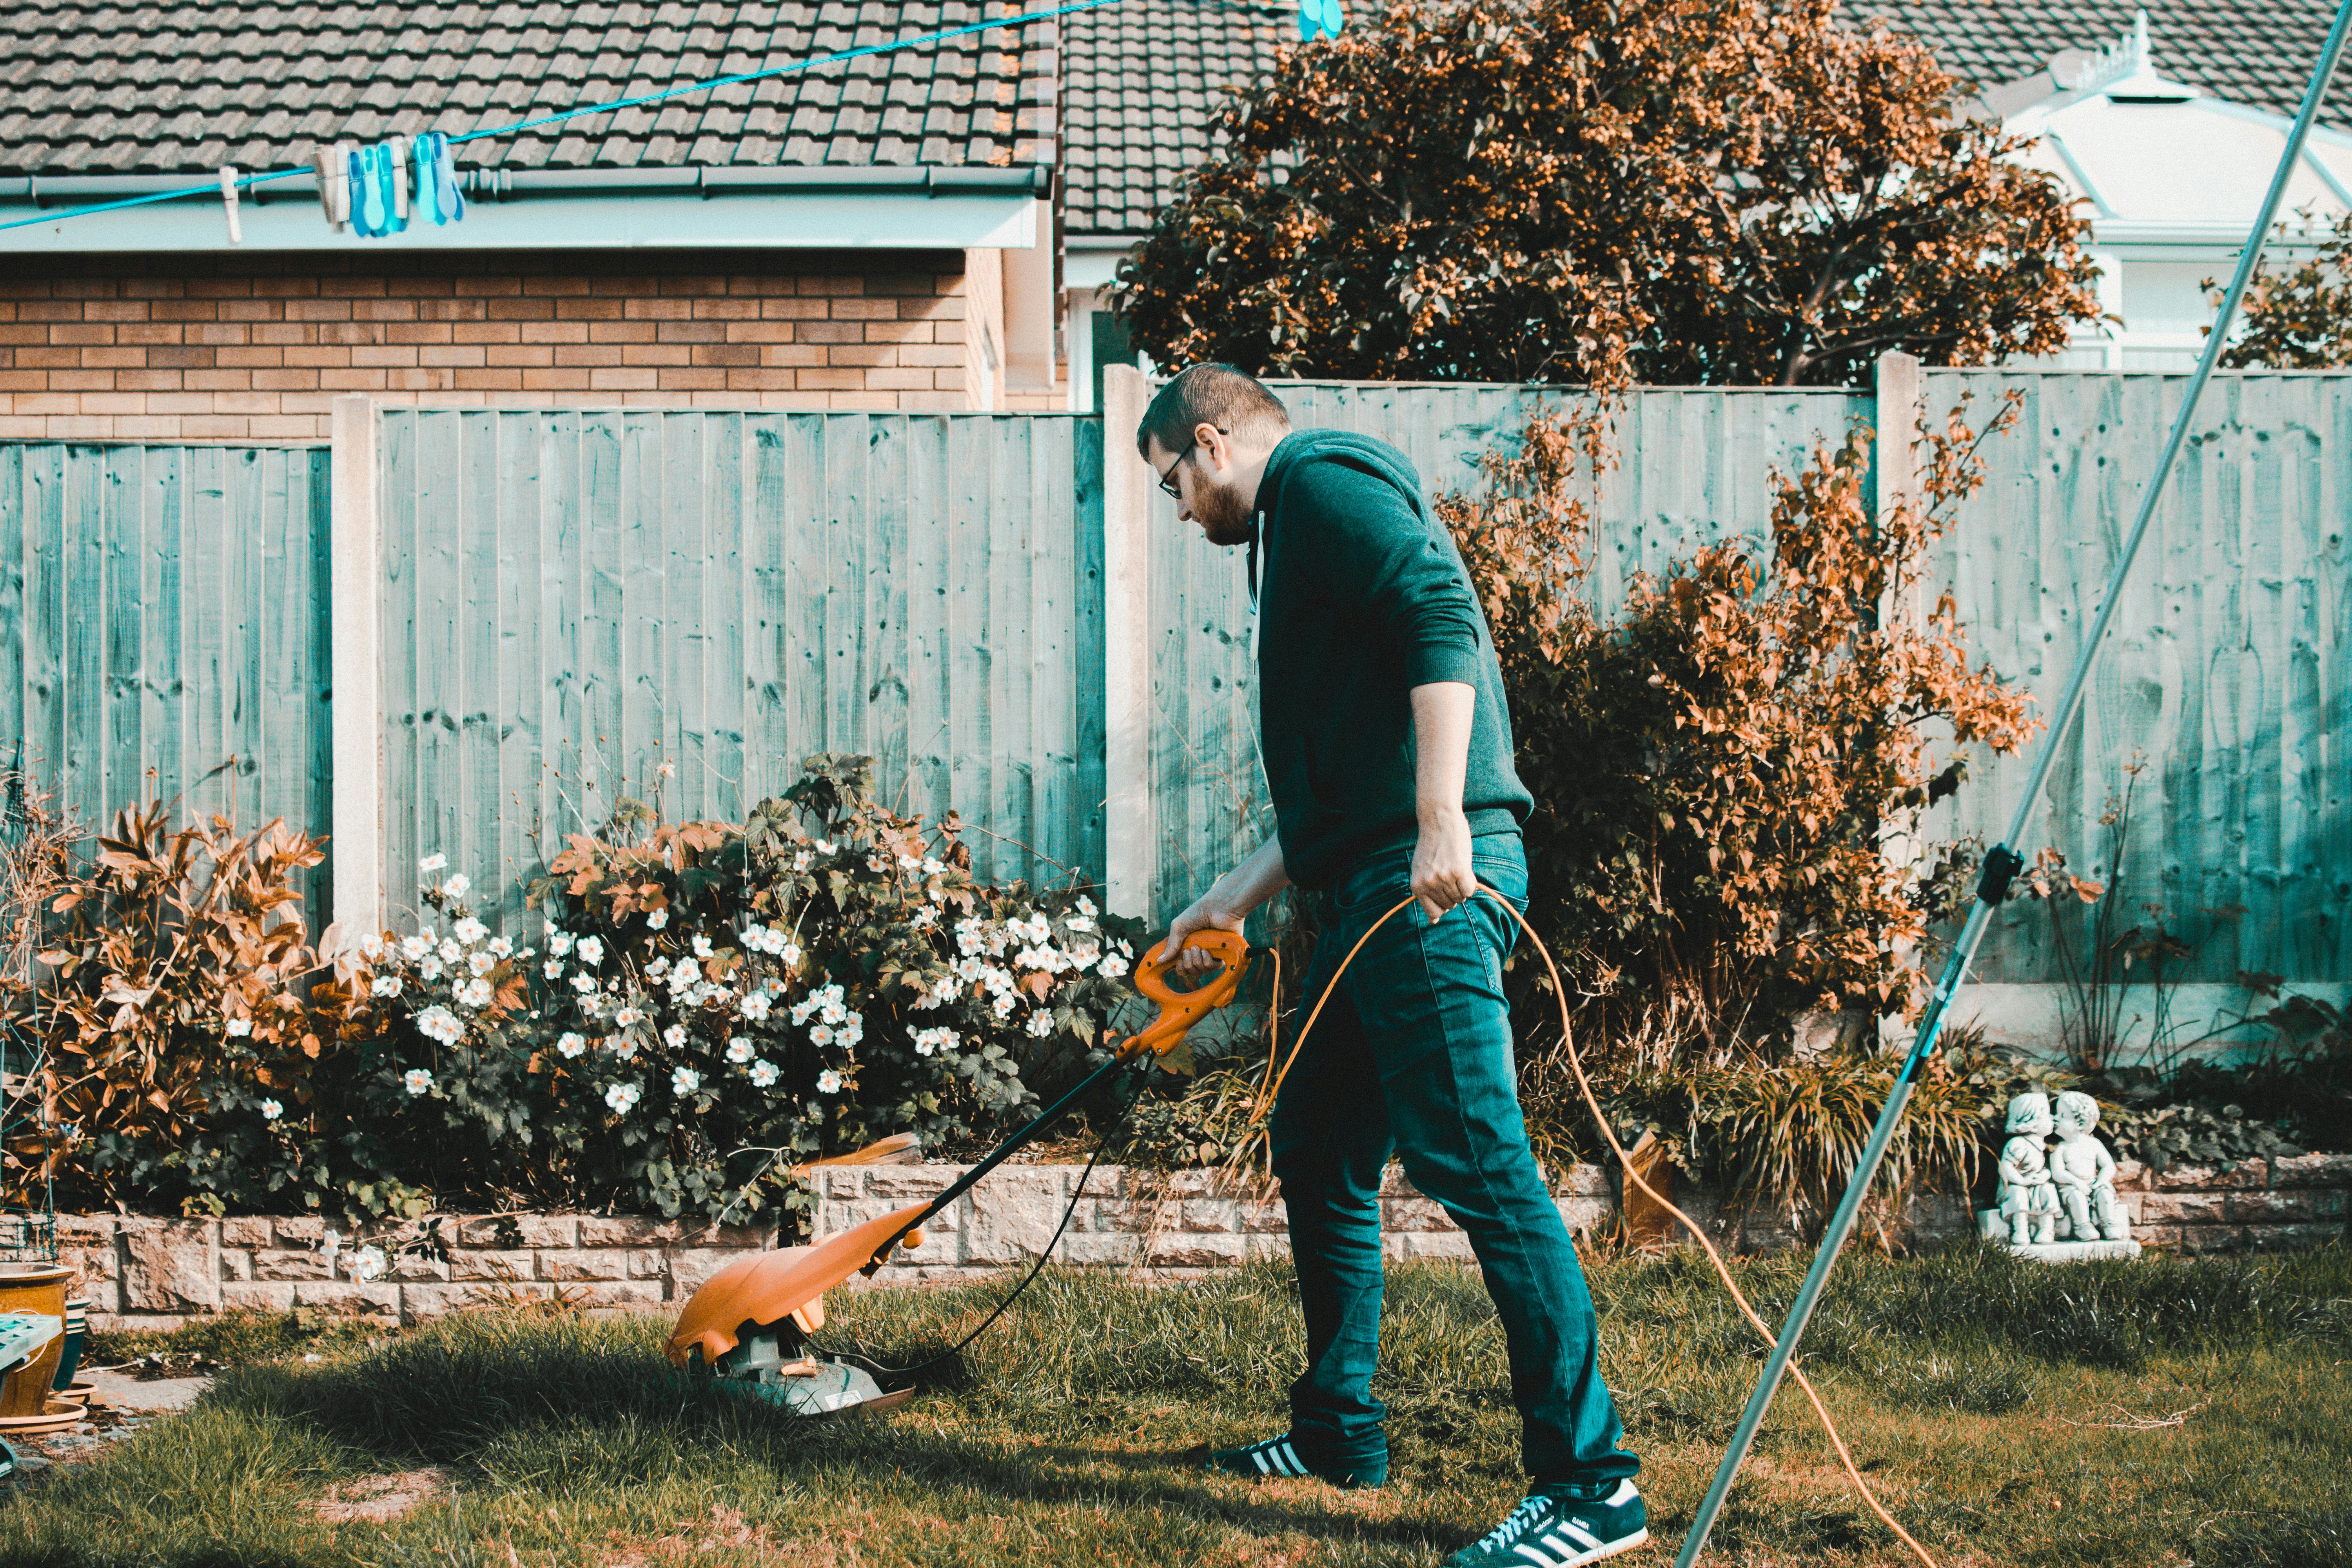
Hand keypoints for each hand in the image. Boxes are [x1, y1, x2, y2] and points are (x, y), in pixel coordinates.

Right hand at [1159, 894, 1245, 979]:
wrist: (1218, 909)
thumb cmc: (1198, 914)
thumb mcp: (1179, 927)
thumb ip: (1171, 946)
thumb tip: (1159, 961)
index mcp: (1189, 947)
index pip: (1183, 968)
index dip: (1180, 969)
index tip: (1178, 961)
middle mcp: (1200, 953)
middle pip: (1191, 972)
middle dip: (1187, 964)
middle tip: (1189, 951)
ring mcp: (1212, 955)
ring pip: (1202, 971)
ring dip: (1197, 961)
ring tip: (1198, 948)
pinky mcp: (1224, 955)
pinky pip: (1213, 968)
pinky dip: (1208, 961)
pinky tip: (1206, 951)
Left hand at [1412, 808, 1475, 922]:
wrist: (1438, 820)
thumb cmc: (1431, 846)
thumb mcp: (1420, 871)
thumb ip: (1425, 895)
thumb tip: (1433, 922)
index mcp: (1417, 886)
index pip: (1433, 914)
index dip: (1442, 906)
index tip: (1444, 894)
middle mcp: (1429, 884)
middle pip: (1450, 905)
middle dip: (1452, 894)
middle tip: (1448, 873)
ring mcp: (1444, 878)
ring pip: (1461, 898)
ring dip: (1461, 886)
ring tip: (1454, 867)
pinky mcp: (1459, 871)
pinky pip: (1470, 890)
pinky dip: (1470, 882)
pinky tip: (1463, 868)